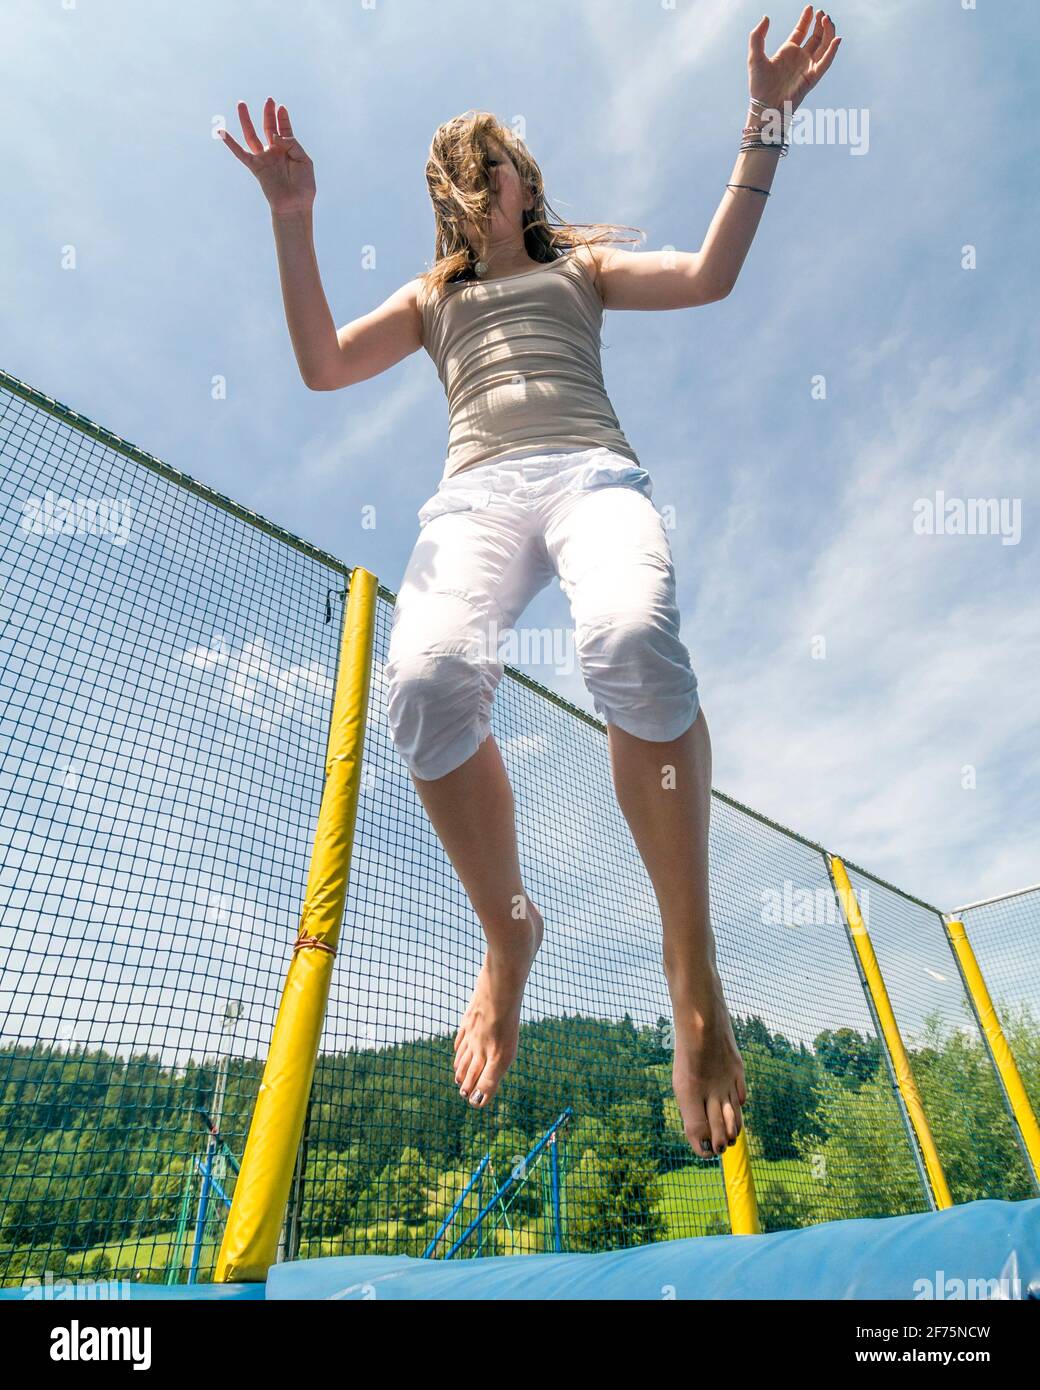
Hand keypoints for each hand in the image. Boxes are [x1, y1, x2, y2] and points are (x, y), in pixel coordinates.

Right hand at [218, 97, 315, 215]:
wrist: (295, 205)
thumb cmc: (304, 186)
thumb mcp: (304, 160)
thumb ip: (292, 144)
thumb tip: (274, 135)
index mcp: (288, 150)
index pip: (283, 129)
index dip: (282, 118)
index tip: (281, 107)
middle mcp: (274, 152)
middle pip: (268, 128)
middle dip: (268, 114)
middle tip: (269, 99)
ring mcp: (264, 158)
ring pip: (251, 135)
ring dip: (246, 120)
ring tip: (241, 104)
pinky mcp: (255, 167)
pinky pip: (240, 153)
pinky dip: (230, 143)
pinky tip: (221, 131)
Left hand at [748, 8, 840, 114]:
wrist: (766, 106)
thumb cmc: (759, 85)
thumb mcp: (754, 57)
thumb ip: (757, 36)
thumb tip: (766, 17)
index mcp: (787, 51)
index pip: (801, 31)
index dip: (806, 19)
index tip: (810, 7)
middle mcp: (800, 58)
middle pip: (815, 36)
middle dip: (820, 23)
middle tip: (822, 13)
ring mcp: (807, 67)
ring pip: (824, 46)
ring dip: (827, 32)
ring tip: (826, 19)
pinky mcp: (813, 77)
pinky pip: (826, 62)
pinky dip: (832, 51)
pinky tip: (836, 39)